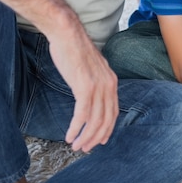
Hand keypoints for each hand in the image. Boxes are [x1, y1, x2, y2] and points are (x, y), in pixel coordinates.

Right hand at [48, 28, 118, 152]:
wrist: (68, 34)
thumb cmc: (74, 50)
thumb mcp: (91, 68)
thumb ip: (94, 82)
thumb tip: (89, 95)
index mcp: (112, 81)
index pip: (114, 111)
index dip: (108, 128)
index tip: (101, 140)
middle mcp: (109, 86)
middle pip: (106, 119)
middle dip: (96, 137)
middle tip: (86, 148)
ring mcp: (98, 87)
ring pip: (95, 120)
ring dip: (85, 136)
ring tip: (76, 146)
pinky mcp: (85, 87)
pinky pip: (82, 115)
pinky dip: (76, 128)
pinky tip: (70, 135)